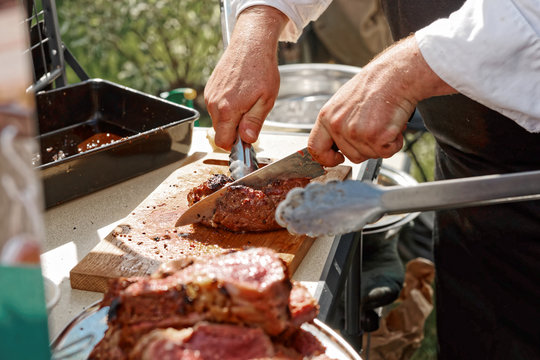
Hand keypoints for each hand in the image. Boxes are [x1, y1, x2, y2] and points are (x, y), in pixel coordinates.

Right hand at [204, 6, 287, 149]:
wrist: (251, 44)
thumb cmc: (261, 69)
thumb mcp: (266, 101)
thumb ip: (254, 123)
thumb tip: (247, 140)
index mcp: (227, 110)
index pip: (223, 142)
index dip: (235, 145)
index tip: (246, 139)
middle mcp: (214, 104)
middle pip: (220, 131)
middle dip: (234, 130)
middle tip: (251, 116)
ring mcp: (210, 95)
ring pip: (218, 119)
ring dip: (231, 118)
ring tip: (247, 102)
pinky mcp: (209, 88)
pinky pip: (216, 107)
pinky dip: (226, 107)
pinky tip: (239, 94)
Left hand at [308, 35, 455, 165]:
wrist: (395, 75)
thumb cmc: (373, 87)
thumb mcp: (343, 104)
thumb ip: (336, 125)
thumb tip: (334, 147)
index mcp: (326, 117)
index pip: (316, 148)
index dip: (327, 159)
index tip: (338, 158)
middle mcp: (338, 126)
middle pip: (351, 156)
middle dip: (366, 147)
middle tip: (375, 125)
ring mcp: (356, 133)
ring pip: (370, 155)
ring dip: (381, 143)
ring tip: (383, 121)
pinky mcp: (376, 137)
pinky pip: (387, 152)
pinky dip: (394, 142)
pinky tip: (393, 125)